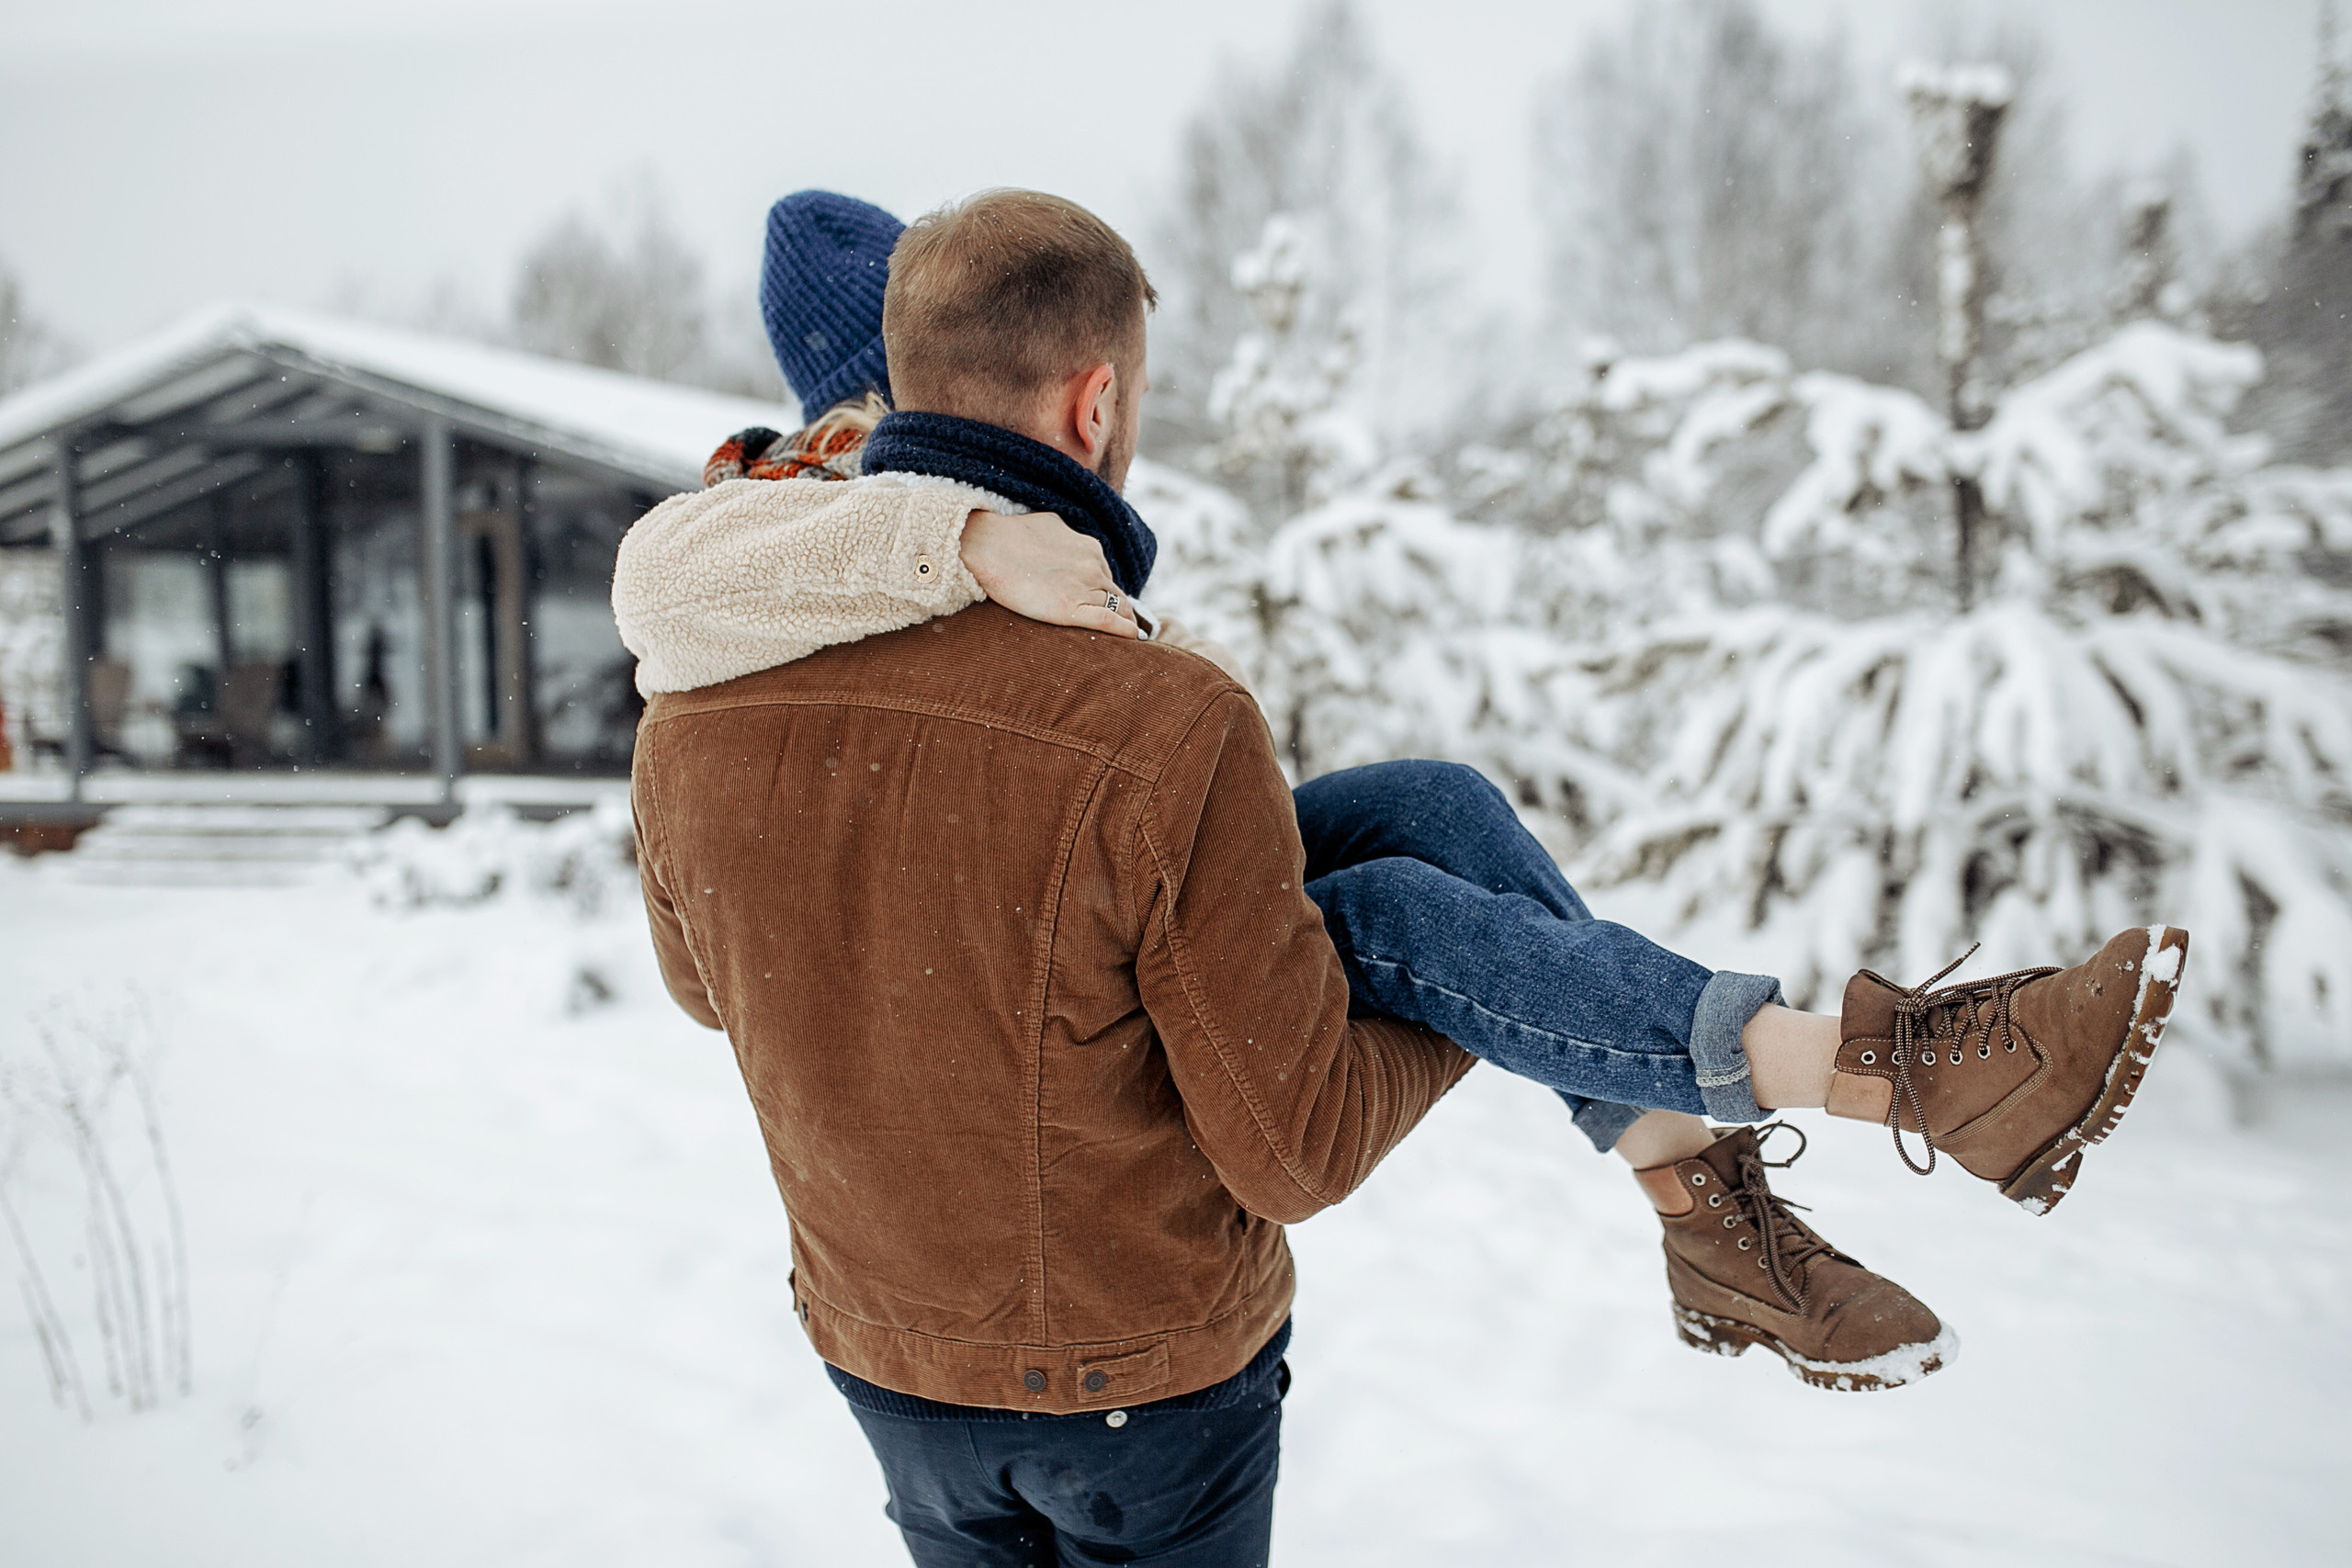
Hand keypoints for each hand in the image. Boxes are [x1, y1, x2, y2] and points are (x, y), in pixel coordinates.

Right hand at [961, 510, 1140, 637]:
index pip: (1107, 577)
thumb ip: (1065, 539)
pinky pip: (1108, 621)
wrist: (986, 545)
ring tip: (1128, 639)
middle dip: (1125, 612)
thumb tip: (1062, 545)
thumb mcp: (1050, 527)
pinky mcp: (1070, 608)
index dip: (1109, 594)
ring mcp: (1083, 586)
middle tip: (1126, 628)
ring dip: (1125, 623)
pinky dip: (1124, 631)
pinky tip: (1132, 639)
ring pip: (1117, 608)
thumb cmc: (1009, 535)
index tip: (1108, 606)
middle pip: (1117, 595)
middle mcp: (1092, 566)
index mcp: (1089, 548)